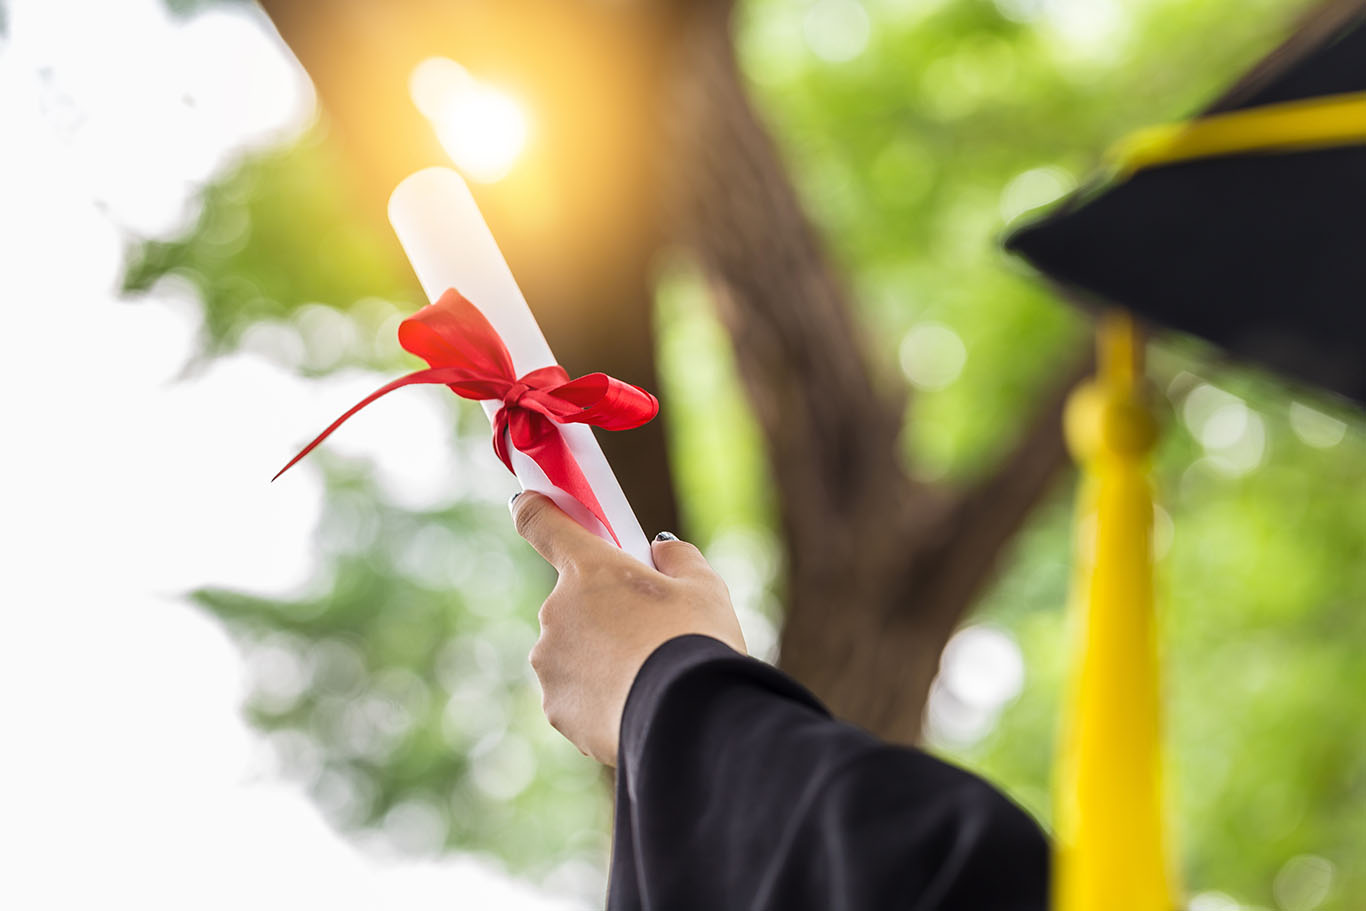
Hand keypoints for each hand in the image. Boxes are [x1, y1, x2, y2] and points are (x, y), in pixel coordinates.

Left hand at [510, 492, 745, 765]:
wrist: (690, 719)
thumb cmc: (696, 643)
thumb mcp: (703, 587)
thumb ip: (677, 558)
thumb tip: (660, 549)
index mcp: (588, 568)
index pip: (540, 522)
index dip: (535, 509)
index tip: (529, 503)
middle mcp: (556, 610)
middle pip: (573, 599)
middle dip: (602, 609)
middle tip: (647, 630)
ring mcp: (550, 662)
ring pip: (573, 649)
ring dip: (600, 656)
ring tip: (646, 675)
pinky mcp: (555, 708)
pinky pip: (574, 693)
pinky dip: (597, 696)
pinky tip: (634, 703)